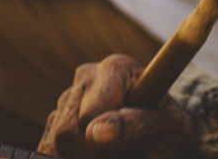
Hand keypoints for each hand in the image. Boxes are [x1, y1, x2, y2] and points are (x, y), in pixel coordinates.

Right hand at [39, 55, 196, 158]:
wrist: (162, 134)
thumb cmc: (169, 128)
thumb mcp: (167, 128)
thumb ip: (135, 126)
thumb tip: (95, 132)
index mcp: (116, 68)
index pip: (91, 114)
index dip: (108, 140)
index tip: (131, 147)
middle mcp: (88, 75)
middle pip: (68, 130)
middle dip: (93, 152)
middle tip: (124, 152)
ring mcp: (69, 95)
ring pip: (56, 140)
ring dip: (83, 155)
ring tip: (114, 150)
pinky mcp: (56, 115)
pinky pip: (49, 145)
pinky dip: (70, 155)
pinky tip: (95, 152)